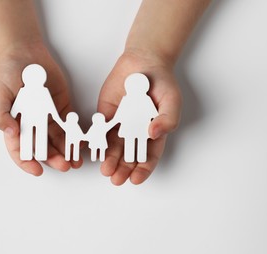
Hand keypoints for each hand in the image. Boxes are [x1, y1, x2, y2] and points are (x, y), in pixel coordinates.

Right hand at [0, 44, 82, 175]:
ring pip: (57, 140)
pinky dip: (75, 135)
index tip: (37, 170)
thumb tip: (11, 133)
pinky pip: (69, 125)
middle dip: (53, 159)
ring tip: (76, 161)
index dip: (27, 162)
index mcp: (14, 125)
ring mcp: (47, 117)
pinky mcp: (61, 108)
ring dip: (66, 151)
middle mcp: (31, 124)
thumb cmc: (6, 72)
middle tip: (64, 166)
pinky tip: (81, 143)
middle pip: (42, 147)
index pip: (19, 149)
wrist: (24, 52)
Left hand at [98, 50, 181, 184]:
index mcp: (153, 133)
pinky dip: (97, 142)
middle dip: (123, 169)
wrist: (143, 62)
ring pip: (113, 147)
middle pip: (129, 156)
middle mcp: (135, 133)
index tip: (135, 179)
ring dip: (109, 160)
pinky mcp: (106, 115)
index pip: (148, 157)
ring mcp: (120, 125)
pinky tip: (94, 152)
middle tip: (116, 179)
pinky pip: (100, 131)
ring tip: (105, 170)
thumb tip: (154, 134)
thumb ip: (167, 119)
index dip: (142, 169)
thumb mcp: (172, 101)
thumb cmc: (162, 83)